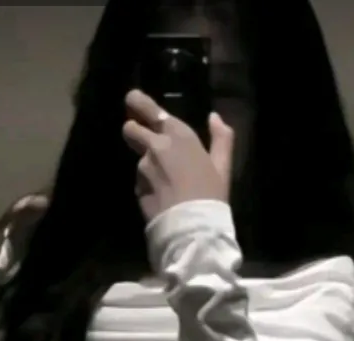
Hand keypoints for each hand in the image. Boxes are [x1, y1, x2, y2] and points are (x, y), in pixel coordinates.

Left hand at [122, 89, 233, 221]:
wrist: (193, 228)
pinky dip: (148, 185)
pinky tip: (162, 197)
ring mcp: (142, 169)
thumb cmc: (212, 194)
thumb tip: (214, 117)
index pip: (148, 109)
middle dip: (134, 131)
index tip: (132, 100)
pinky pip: (140, 182)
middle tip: (146, 142)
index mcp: (178, 136)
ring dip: (148, 166)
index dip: (137, 102)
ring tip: (167, 184)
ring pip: (139, 160)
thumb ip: (221, 138)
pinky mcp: (136, 189)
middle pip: (130, 129)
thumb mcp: (223, 166)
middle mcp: (155, 147)